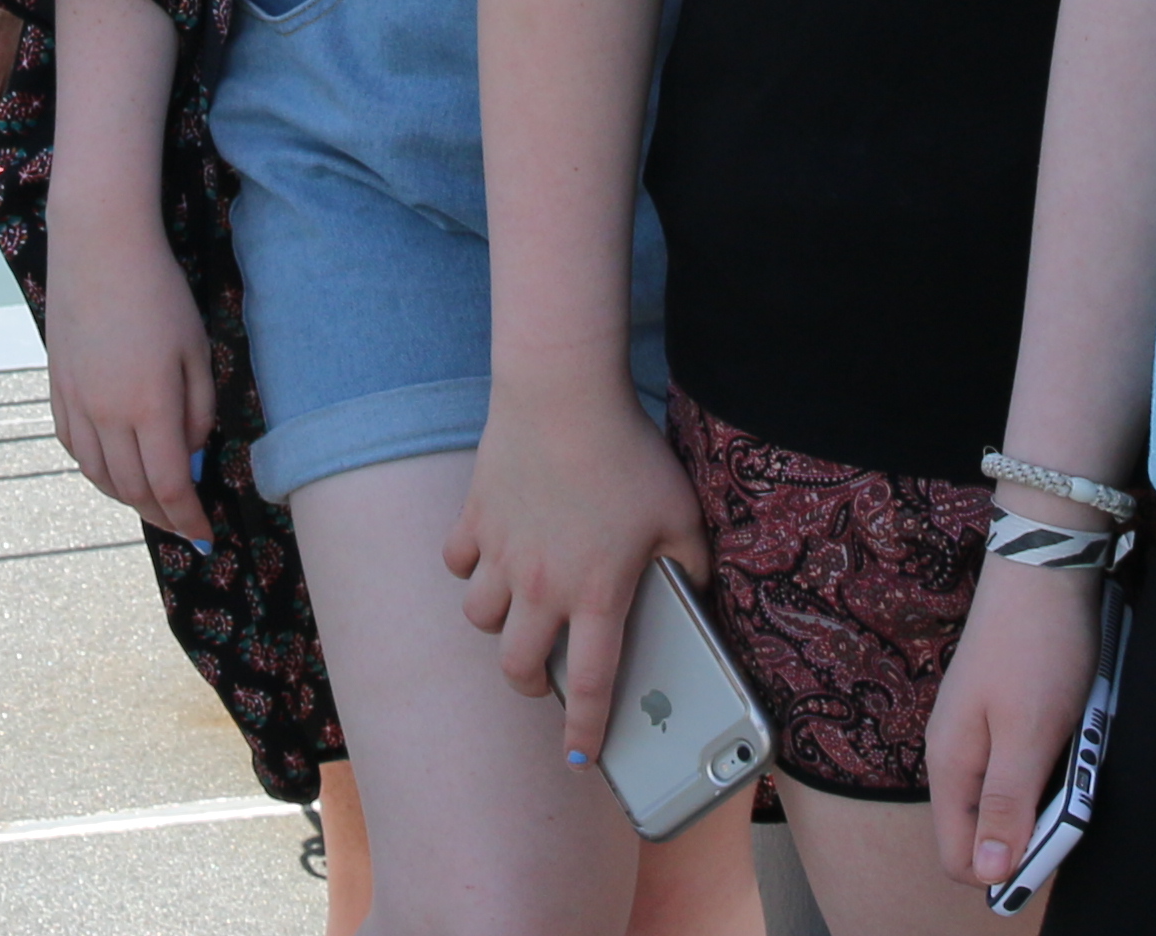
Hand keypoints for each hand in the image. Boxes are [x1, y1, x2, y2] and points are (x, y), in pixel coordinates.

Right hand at [43, 200, 215, 549]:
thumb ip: (198, 411)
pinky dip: (97, 471)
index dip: (189, 519)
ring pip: (99, 477)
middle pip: (133, 490)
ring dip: (129, 499)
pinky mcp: (57, 388)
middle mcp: (107, 415)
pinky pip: (75, 449)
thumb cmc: (159, 293)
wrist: (98, 246)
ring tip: (153, 503)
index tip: (206, 536)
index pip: (170, 486)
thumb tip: (192, 456)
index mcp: (150, 407)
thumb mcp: (196, 351)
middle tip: (184, 525)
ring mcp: (77, 403)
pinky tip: (114, 469)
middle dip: (163, 516)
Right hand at [450, 379, 707, 770]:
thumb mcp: (681, 512)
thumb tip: (697, 593)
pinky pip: (457, 561)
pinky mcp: (475, 517)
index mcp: (597, 593)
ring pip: (479, 617)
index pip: (593, 685)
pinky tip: (491, 556)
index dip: (585, 733)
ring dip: (498, 624)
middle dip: (530, 684)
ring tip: (518, 612)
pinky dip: (469, 566)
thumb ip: (692, 564)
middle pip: (517, 665)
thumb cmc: (627, 453)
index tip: (581, 761)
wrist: (563, 394)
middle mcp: (542, 585)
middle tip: (544, 677)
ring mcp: (502, 552)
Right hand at [926, 547, 1106, 891]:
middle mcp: (954, 753)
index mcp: (950, 764)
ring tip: (1075, 753)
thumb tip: (989, 873)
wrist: (1044, 566)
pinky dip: (1051, 764)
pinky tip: (1072, 735)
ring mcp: (976, 731)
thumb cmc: (1036, 648)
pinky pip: (1021, 766)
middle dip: (1032, 830)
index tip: (1050, 846)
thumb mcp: (1028, 734)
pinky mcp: (1001, 714)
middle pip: (984, 831)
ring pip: (1008, 798)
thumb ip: (1007, 804)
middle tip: (1072, 792)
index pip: (959, 856)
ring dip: (1046, 794)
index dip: (1003, 870)